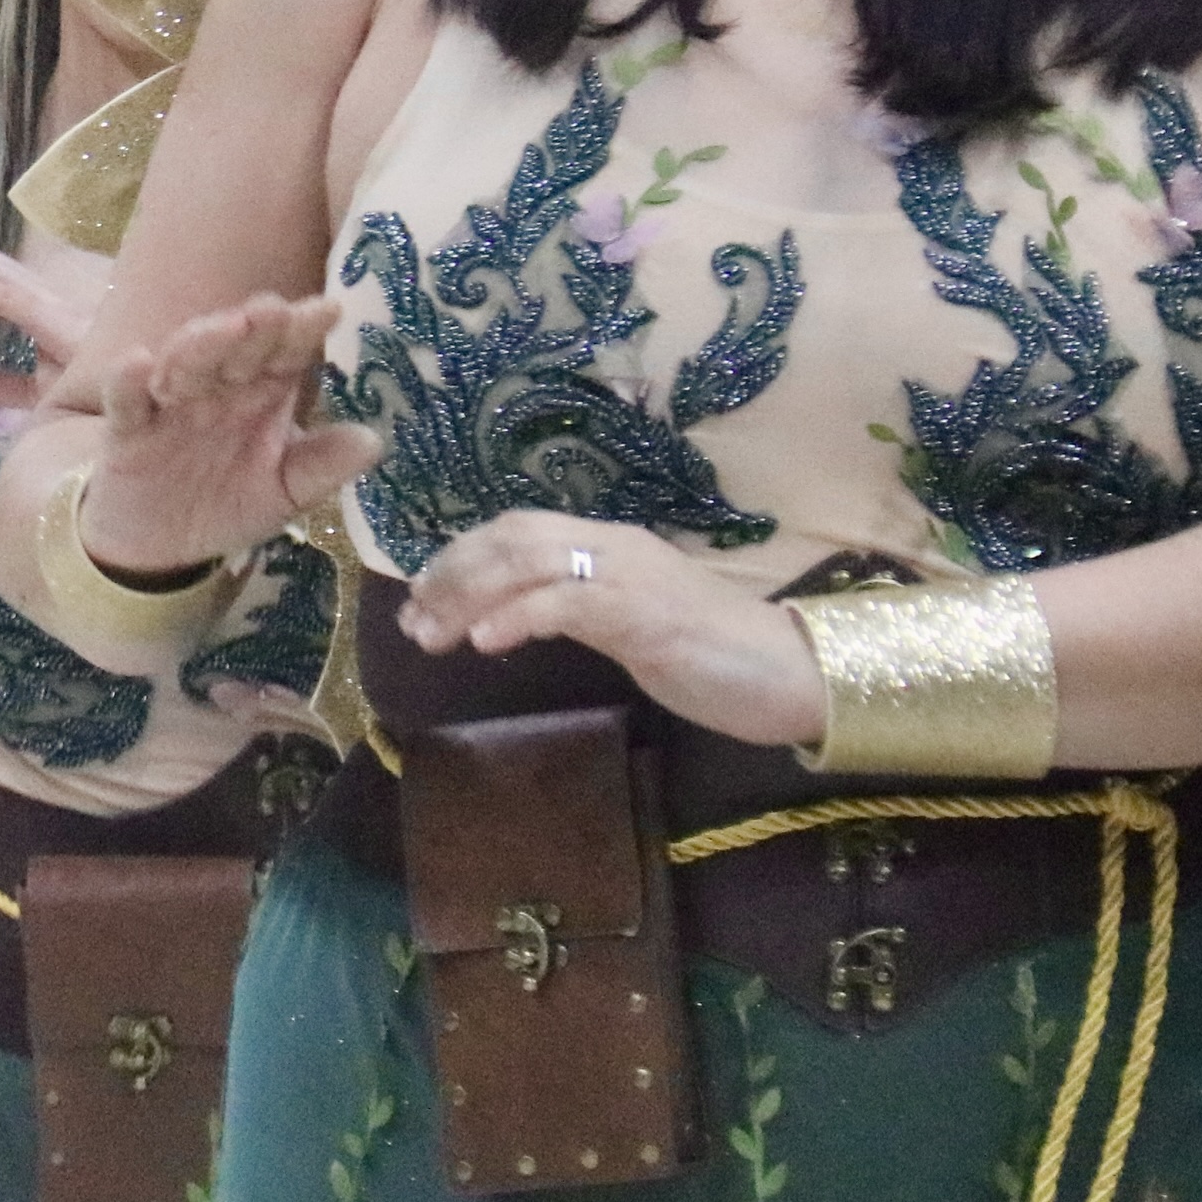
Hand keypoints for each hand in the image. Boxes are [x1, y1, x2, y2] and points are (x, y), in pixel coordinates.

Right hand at [71, 289, 379, 575]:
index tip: (329, 311)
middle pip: (236, 347)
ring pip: (183, 361)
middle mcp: (217, 387)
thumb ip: (321, 467)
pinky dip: (127, 380)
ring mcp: (169, 402)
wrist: (158, 546)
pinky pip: (125, 399)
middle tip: (274, 310)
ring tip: (227, 328)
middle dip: (255, 328)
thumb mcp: (283, 493)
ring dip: (203, 342)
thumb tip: (375, 442)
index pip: (285, 353)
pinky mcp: (127, 426)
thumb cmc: (225, 502)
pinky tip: (138, 362)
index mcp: (260, 393)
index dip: (304, 330)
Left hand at [400, 511, 822, 747]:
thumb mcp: (627, 625)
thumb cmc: (712, 655)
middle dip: (451, 575)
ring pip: (527, 562)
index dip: (460, 556)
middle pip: (510, 538)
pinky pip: (567, 603)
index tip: (419, 596)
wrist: (790, 672)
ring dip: (468, 596)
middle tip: (410, 621)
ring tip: (429, 633)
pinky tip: (484, 641)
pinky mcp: (645, 612)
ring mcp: (629, 574)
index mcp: (608, 544)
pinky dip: (517, 616)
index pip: (517, 529)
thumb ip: (576, 610)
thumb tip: (512, 618)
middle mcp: (612, 545)